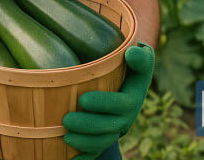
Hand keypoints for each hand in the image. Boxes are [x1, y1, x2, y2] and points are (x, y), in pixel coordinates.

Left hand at [62, 43, 154, 159]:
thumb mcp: (133, 55)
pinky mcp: (106, 136)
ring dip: (86, 142)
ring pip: (105, 140)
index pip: (126, 100)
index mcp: (134, 91)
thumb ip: (137, 55)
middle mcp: (129, 112)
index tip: (83, 100)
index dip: (106, 103)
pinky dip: (86, 157)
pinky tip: (71, 159)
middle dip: (89, 125)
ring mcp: (118, 126)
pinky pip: (98, 151)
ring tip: (66, 137)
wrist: (119, 79)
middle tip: (66, 120)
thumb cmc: (123, 62)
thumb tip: (132, 52)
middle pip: (112, 125)